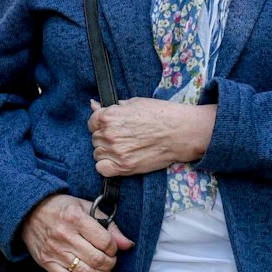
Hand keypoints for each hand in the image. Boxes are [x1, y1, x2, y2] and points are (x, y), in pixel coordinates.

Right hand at [19, 192, 133, 271]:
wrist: (29, 212)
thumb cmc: (61, 208)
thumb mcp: (85, 207)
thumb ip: (108, 225)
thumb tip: (127, 244)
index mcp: (75, 218)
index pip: (105, 241)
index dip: (114, 248)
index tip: (113, 248)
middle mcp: (64, 236)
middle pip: (97, 259)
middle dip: (110, 264)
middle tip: (110, 261)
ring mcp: (55, 251)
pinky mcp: (47, 263)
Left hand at [88, 98, 215, 177]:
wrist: (180, 131)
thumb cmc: (160, 114)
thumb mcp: (134, 103)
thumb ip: (111, 108)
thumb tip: (94, 105)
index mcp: (109, 116)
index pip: (92, 122)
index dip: (100, 124)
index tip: (109, 127)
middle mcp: (109, 134)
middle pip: (95, 138)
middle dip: (105, 137)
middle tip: (122, 137)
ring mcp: (116, 151)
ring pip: (97, 153)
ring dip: (106, 152)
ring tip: (123, 148)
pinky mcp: (124, 166)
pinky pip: (101, 168)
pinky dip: (106, 166)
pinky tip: (118, 160)